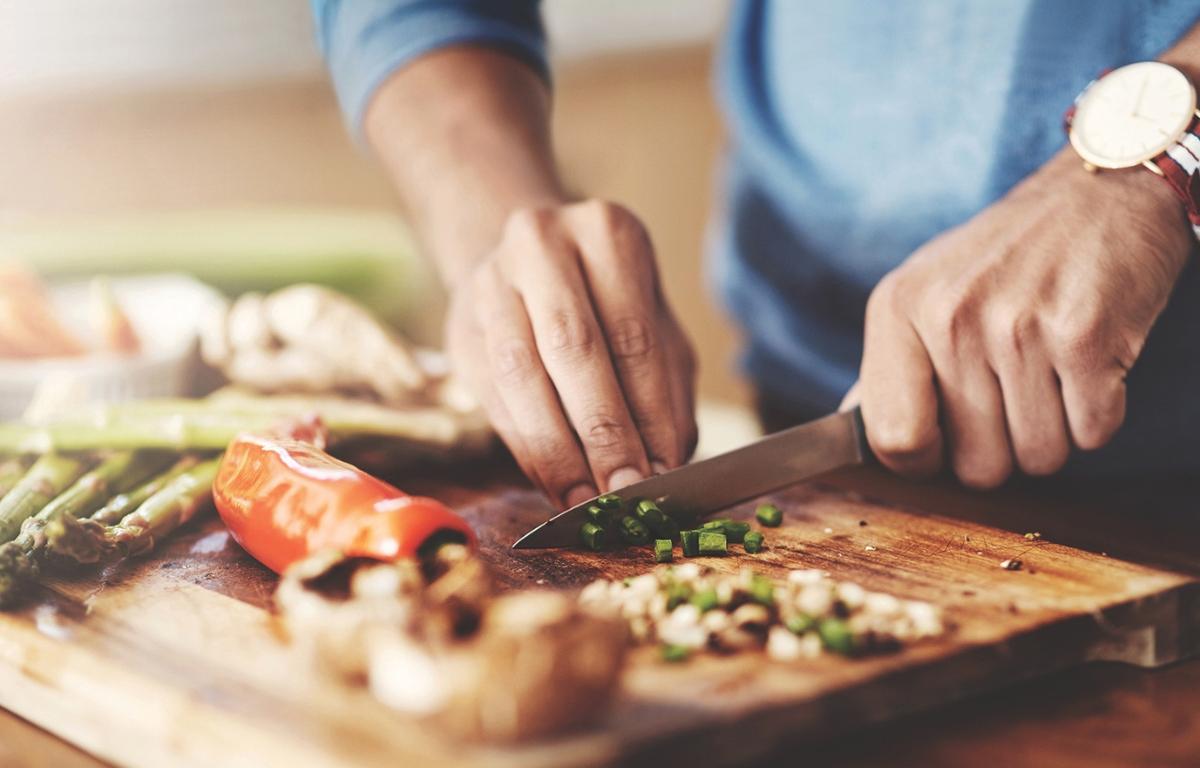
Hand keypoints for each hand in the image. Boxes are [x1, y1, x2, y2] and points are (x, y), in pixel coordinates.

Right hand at [445, 200, 697, 505]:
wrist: (528, 266)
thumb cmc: (609, 305)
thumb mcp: (655, 330)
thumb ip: (665, 393)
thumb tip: (664, 467)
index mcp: (607, 233)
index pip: (634, 335)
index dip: (647, 412)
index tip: (661, 472)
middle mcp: (542, 244)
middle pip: (573, 349)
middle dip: (602, 432)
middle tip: (624, 492)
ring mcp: (491, 282)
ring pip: (521, 374)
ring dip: (556, 449)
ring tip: (586, 499)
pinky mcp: (460, 328)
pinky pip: (492, 396)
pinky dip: (526, 447)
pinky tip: (553, 483)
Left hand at [849, 151, 1191, 486]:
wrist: (1100, 190)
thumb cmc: (1006, 255)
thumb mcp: (924, 291)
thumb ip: (888, 366)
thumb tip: (848, 428)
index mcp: (897, 308)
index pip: (892, 440)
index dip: (926, 460)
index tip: (947, 442)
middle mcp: (950, 317)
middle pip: (975, 466)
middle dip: (1002, 449)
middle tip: (1015, 392)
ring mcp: (1017, 326)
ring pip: (1038, 458)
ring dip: (1054, 432)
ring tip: (1052, 371)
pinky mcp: (1086, 336)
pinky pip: (1092, 434)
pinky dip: (1098, 415)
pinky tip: (1089, 363)